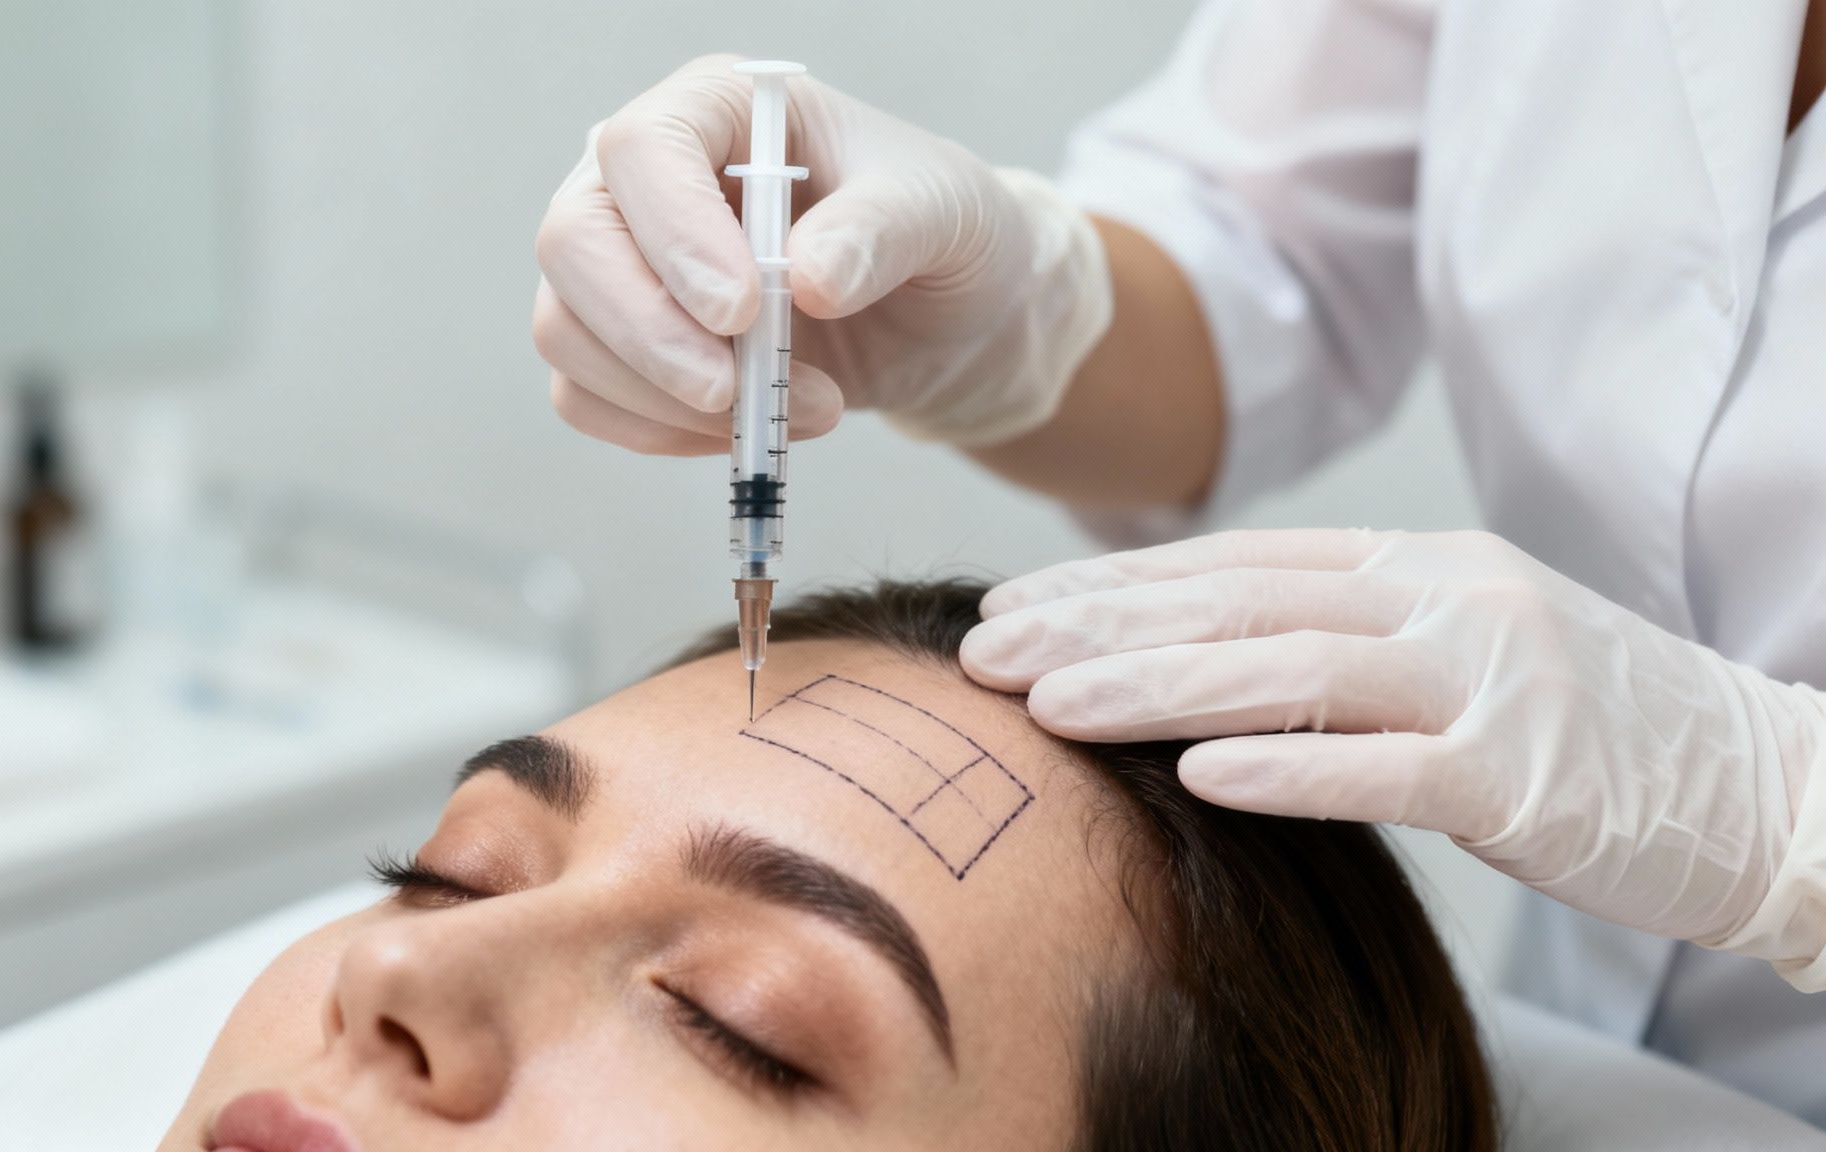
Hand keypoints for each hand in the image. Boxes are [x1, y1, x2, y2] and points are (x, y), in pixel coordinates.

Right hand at [532, 55, 1112, 453]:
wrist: (941, 317)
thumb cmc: (938, 234)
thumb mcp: (945, 214)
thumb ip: (881, 231)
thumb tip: (808, 277)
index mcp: (716, 110)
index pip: (642, 150)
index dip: (674, 235)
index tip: (742, 312)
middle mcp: (644, 178)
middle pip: (573, 243)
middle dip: (647, 334)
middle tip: (733, 393)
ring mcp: (620, 263)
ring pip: (567, 331)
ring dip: (665, 398)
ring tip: (800, 411)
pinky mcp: (621, 345)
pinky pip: (588, 399)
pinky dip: (661, 433)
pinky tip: (750, 429)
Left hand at [960, 528, 1825, 979]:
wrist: (1764, 784)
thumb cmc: (1587, 729)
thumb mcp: (1457, 651)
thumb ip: (1341, 639)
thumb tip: (1197, 652)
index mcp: (1418, 566)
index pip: (1232, 563)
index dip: (1109, 584)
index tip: (1008, 607)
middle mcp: (1445, 601)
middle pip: (1237, 604)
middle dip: (1097, 628)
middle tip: (983, 654)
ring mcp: (1490, 681)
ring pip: (1290, 670)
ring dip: (1157, 688)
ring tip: (1045, 706)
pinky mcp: (1524, 775)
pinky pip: (1388, 767)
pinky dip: (1288, 769)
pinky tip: (1194, 777)